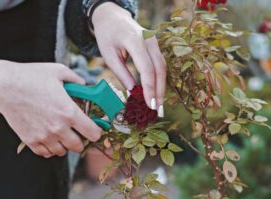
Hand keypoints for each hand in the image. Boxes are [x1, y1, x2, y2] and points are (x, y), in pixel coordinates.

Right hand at [0, 55, 101, 157]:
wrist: (3, 85)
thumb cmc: (31, 76)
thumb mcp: (59, 71)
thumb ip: (77, 80)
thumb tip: (86, 85)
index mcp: (69, 112)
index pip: (93, 133)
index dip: (96, 131)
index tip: (94, 128)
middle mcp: (58, 128)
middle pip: (79, 146)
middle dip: (81, 139)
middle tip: (77, 131)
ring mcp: (43, 136)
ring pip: (62, 151)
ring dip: (65, 144)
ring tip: (62, 133)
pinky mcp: (30, 140)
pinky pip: (45, 153)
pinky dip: (49, 148)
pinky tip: (49, 137)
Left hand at [92, 2, 166, 116]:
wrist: (112, 17)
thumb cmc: (107, 35)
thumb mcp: (108, 55)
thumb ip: (121, 74)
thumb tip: (133, 93)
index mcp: (134, 41)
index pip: (146, 68)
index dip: (150, 88)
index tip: (149, 105)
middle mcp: (149, 40)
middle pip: (160, 69)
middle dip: (159, 91)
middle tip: (158, 111)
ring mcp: (155, 42)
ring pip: (163, 67)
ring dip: (162, 87)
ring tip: (158, 106)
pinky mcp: (156, 46)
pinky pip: (160, 64)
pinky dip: (160, 80)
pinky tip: (157, 93)